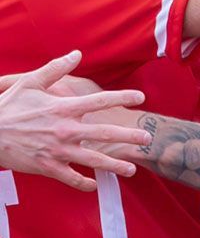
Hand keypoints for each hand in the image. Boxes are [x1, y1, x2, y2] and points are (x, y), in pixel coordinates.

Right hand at [0, 51, 152, 190]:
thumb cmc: (8, 106)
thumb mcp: (29, 82)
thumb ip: (55, 68)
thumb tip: (77, 54)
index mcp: (63, 108)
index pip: (99, 100)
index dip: (122, 97)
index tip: (140, 97)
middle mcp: (65, 129)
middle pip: (104, 133)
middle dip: (128, 136)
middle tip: (147, 138)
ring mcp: (58, 150)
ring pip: (93, 160)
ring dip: (115, 165)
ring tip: (132, 169)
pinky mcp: (48, 167)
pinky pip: (72, 178)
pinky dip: (84, 183)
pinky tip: (95, 184)